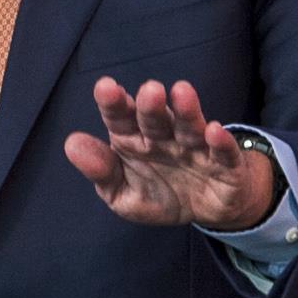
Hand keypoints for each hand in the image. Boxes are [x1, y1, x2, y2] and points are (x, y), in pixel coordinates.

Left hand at [65, 77, 279, 231]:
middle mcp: (165, 137)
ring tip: (181, 92)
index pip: (121, 118)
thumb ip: (101, 171)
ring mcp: (196, 148)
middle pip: (155, 119)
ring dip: (186, 111)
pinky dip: (221, 142)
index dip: (114, 104)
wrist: (207, 210)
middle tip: (148, 90)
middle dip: (150, 105)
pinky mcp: (225, 164)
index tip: (105, 88)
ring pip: (190, 127)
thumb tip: (71, 145)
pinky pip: (223, 152)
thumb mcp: (124, 193)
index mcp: (135, 140)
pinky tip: (214, 131)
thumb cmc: (160, 193)